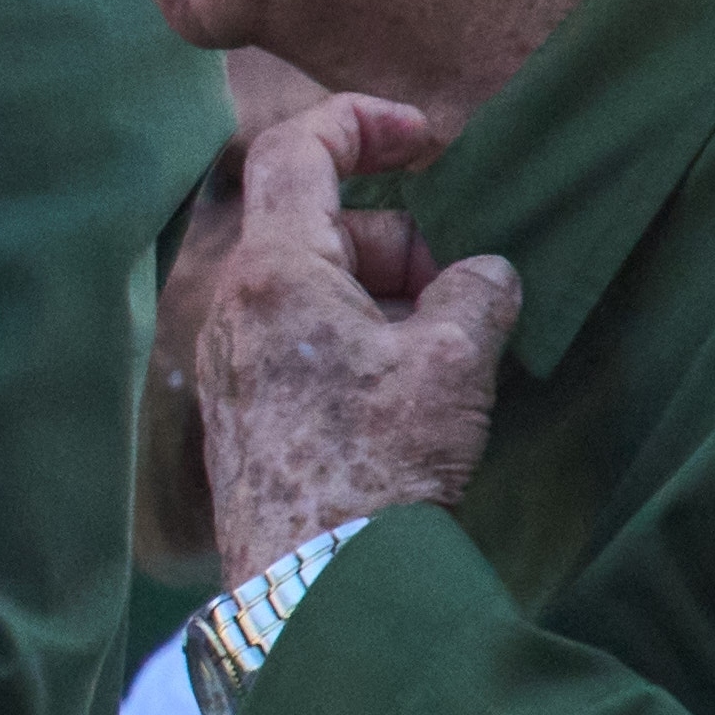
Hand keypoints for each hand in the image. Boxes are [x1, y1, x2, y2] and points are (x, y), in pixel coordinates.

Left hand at [192, 87, 521, 574]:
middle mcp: (233, 310)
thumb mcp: (452, 363)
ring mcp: (231, 367)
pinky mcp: (242, 417)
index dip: (361, 124)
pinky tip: (410, 402)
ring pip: (316, 293)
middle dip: (401, 245)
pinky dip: (359, 347)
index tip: (425, 140)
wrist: (316, 590)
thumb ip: (476, 293)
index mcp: (273, 274)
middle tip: (459, 295)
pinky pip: (304, 348)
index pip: (294, 150)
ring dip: (387, 303)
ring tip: (446, 360)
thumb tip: (483, 275)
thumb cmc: (378, 469)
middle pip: (320, 230)